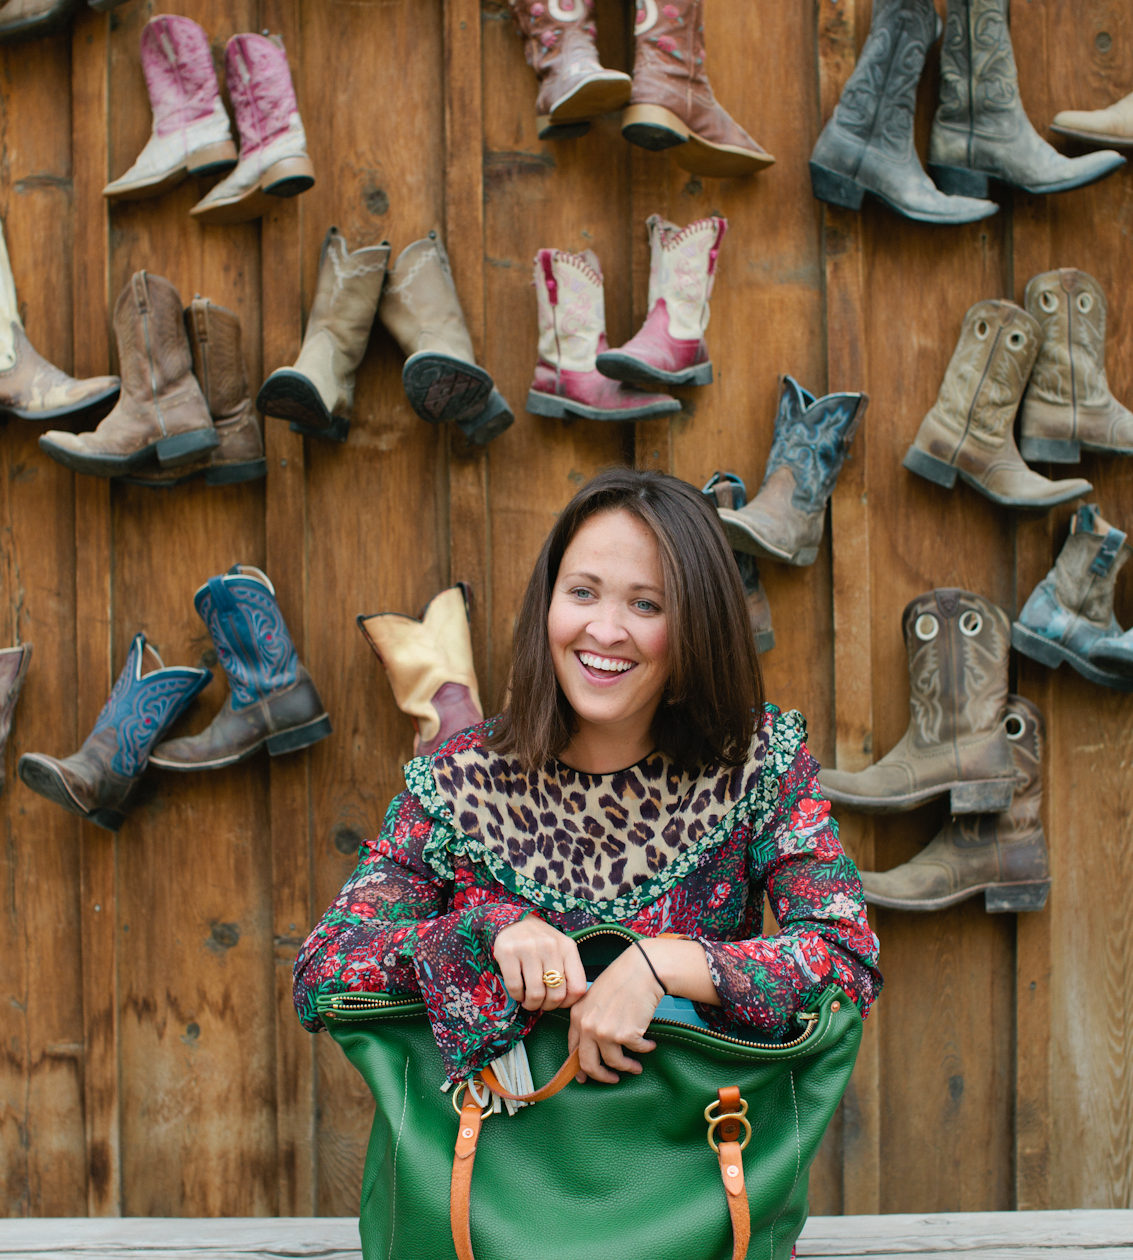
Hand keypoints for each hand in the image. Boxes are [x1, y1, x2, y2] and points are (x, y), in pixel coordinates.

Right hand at [492, 915, 586, 1012]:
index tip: (557, 1003)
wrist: (514, 920)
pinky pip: (515, 987)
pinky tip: (518, 991)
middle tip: (540, 1004)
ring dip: (531, 1004)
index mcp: (568, 947)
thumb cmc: (541, 943)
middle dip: (547, 1006)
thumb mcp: (560, 951)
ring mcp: (529, 948)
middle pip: (556, 994)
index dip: (567, 1003)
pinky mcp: (508, 951)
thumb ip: (567, 971)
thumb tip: (566, 1003)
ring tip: (528, 1000)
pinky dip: (516, 995)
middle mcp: (550, 946)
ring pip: (536, 994)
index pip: (577, 988)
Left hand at [568, 943, 664, 1084]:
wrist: (641, 971)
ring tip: (636, 1066)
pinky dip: (644, 1050)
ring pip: (614, 1063)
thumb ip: (589, 1019)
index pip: (573, 1049)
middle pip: (588, 1064)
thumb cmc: (621, 980)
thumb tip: (592, 1044)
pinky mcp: (625, 1035)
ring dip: (628, 1067)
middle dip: (601, 1076)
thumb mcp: (594, 998)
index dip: (579, 1068)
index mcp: (577, 1016)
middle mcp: (587, 1026)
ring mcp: (605, 1032)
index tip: (586, 1076)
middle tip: (612, 1079)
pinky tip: (649, 1044)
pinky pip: (636, 1051)